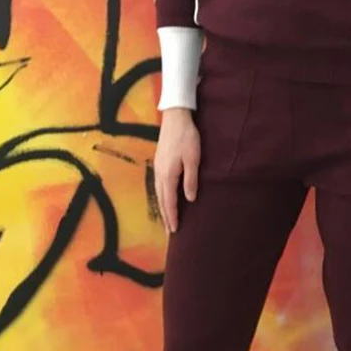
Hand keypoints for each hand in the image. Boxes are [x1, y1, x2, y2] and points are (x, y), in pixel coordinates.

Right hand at [154, 108, 200, 233]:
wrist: (175, 118)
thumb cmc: (187, 138)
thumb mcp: (193, 159)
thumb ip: (191, 180)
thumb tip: (190, 199)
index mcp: (168, 175)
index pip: (169, 201)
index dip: (172, 216)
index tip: (175, 230)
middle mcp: (159, 174)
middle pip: (161, 200)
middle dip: (166, 216)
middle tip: (170, 231)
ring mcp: (157, 168)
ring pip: (158, 193)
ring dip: (162, 207)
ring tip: (167, 219)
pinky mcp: (159, 162)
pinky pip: (158, 185)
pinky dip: (161, 196)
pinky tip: (165, 198)